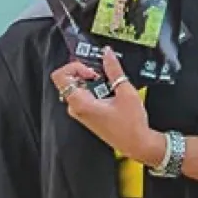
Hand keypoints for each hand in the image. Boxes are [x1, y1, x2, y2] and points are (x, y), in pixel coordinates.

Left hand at [50, 48, 164, 165]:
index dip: (75, 66)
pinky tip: (109, 91)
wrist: (136, 143)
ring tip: (109, 84)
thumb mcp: (125, 92)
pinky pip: (83, 95)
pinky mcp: (86, 114)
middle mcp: (76, 109)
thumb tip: (107, 54)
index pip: (61, 76)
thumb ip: (114, 70)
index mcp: (80, 103)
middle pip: (69, 80)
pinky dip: (94, 88)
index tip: (92, 69)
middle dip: (85, 72)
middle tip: (102, 74)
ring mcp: (80, 112)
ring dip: (91, 80)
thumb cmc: (131, 125)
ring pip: (77, 87)